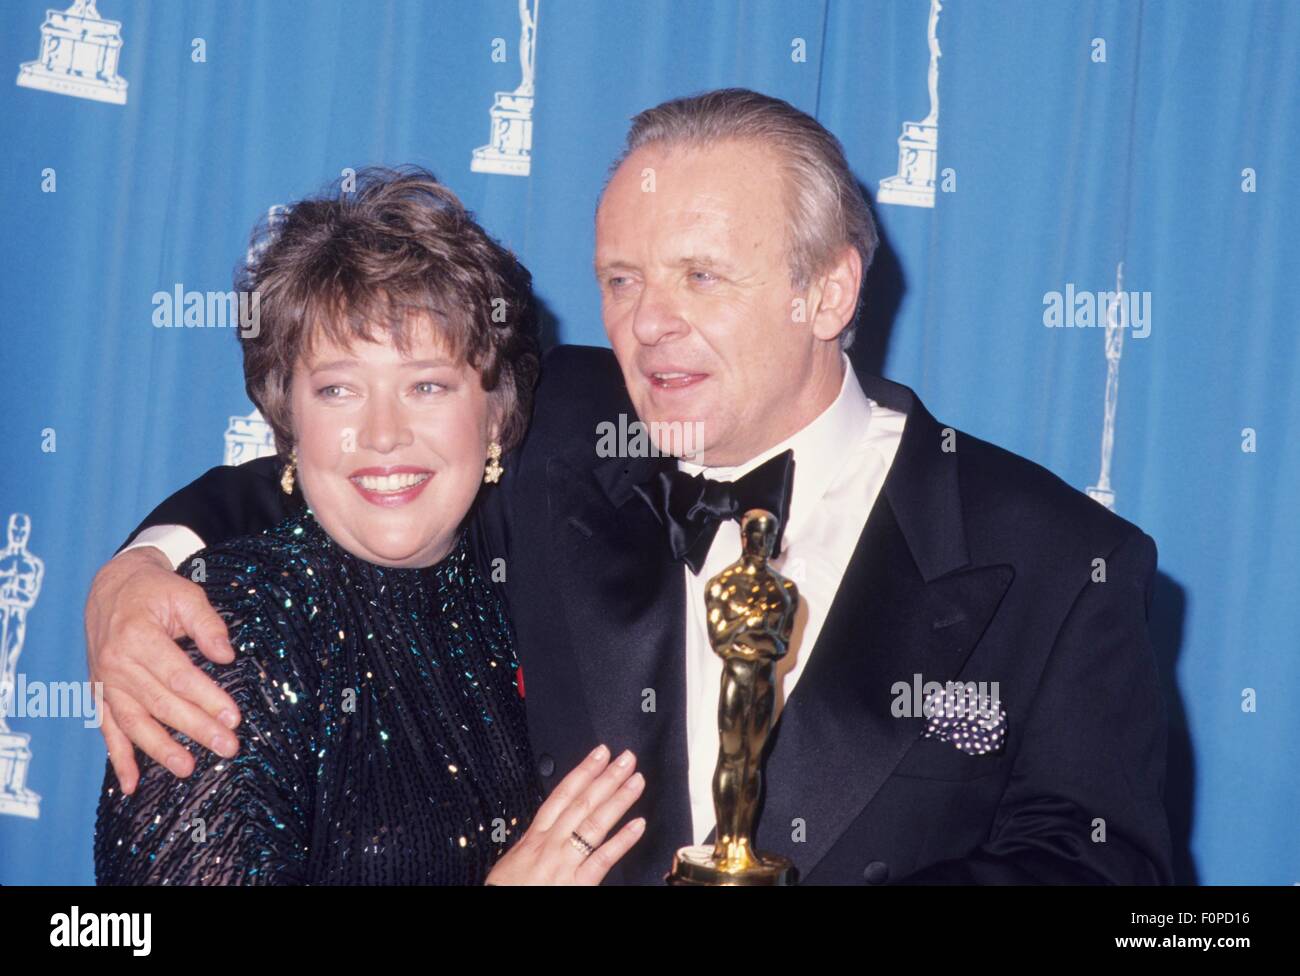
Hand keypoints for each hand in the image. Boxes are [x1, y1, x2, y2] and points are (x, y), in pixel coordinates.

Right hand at [85, 546, 242, 793]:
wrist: (111, 585)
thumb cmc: (154, 590)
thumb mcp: (186, 594)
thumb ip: (207, 624)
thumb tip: (227, 655)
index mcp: (138, 637)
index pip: (179, 676)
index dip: (207, 698)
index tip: (233, 717)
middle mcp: (116, 664)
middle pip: (161, 704)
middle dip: (197, 728)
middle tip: (228, 747)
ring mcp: (105, 682)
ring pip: (133, 723)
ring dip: (160, 749)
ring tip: (188, 769)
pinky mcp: (99, 693)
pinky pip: (106, 730)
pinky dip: (118, 758)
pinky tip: (130, 784)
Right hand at [485, 745, 646, 884]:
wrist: (500, 910)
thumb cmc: (506, 891)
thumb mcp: (513, 860)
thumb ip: (532, 842)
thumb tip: (543, 828)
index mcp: (535, 837)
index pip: (562, 795)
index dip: (583, 771)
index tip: (600, 754)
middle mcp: (551, 844)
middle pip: (582, 803)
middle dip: (606, 777)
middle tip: (626, 757)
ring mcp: (565, 862)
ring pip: (594, 824)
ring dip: (618, 799)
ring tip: (637, 780)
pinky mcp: (578, 884)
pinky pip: (603, 859)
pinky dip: (622, 841)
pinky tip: (638, 825)